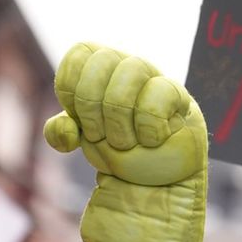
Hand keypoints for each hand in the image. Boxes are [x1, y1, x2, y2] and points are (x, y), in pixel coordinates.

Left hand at [43, 43, 207, 241]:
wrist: (152, 186)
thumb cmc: (119, 153)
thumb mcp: (82, 141)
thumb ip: (62, 132)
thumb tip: (66, 129)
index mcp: (100, 67)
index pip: (79, 55)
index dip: (72, 89)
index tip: (81, 120)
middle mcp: (126, 65)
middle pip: (102, 60)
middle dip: (93, 106)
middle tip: (101, 135)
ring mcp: (155, 78)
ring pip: (131, 71)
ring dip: (120, 119)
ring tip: (126, 142)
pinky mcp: (180, 97)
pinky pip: (159, 95)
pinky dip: (148, 126)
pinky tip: (152, 141)